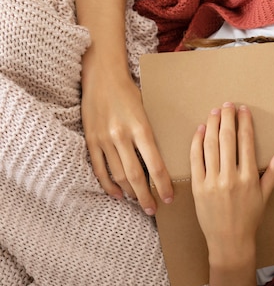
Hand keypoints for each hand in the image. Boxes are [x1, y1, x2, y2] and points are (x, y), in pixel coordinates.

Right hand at [81, 62, 172, 214]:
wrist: (102, 76)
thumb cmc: (131, 92)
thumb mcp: (149, 109)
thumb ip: (154, 133)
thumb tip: (169, 156)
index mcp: (141, 128)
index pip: (155, 164)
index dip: (163, 184)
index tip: (170, 197)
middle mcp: (121, 136)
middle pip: (135, 176)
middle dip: (146, 196)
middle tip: (155, 209)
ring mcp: (103, 139)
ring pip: (117, 175)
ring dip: (130, 193)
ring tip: (140, 203)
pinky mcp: (90, 140)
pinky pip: (99, 169)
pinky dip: (108, 185)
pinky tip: (118, 194)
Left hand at [190, 102, 273, 264]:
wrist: (229, 240)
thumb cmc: (249, 218)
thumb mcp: (264, 195)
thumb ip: (273, 171)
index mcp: (248, 178)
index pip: (246, 143)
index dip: (245, 123)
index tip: (243, 110)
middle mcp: (230, 177)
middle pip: (227, 139)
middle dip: (228, 118)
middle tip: (227, 104)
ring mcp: (212, 181)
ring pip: (210, 145)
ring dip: (212, 125)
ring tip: (214, 112)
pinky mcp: (197, 187)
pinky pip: (196, 159)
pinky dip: (197, 142)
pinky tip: (200, 130)